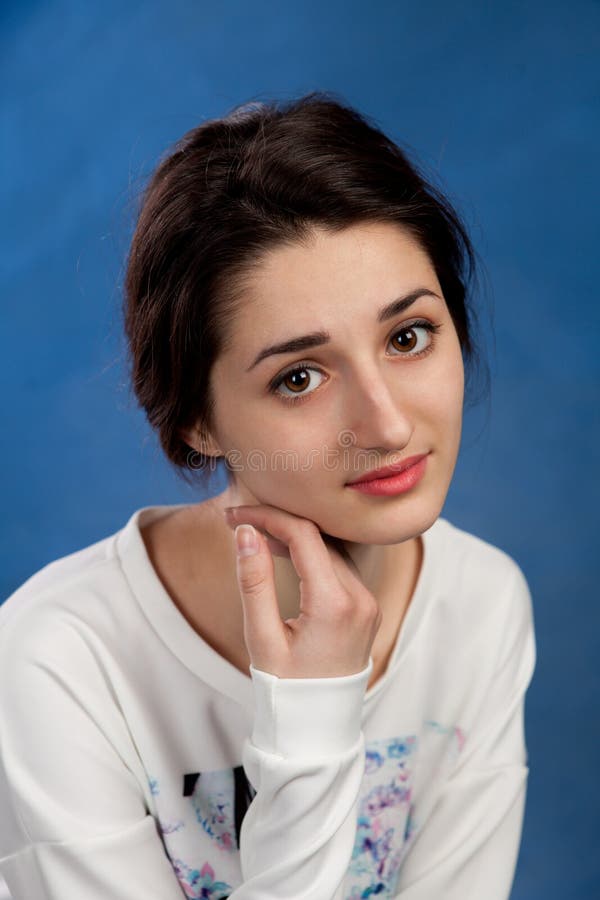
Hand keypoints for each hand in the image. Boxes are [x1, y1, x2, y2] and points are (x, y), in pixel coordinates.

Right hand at [224, 503, 381, 678]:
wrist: (318, 730)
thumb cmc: (285, 691)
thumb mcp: (262, 637)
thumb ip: (254, 581)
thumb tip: (246, 532)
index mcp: (335, 604)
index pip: (304, 535)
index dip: (267, 516)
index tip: (234, 515)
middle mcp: (361, 598)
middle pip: (320, 538)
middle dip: (279, 522)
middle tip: (239, 521)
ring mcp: (369, 604)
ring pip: (331, 549)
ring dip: (296, 537)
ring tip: (256, 533)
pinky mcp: (367, 609)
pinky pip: (340, 567)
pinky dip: (312, 555)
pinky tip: (285, 552)